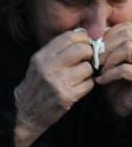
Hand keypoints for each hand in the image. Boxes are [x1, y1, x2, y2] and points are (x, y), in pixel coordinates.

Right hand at [13, 30, 94, 146]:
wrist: (26, 112)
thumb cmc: (38, 84)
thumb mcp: (41, 62)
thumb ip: (59, 49)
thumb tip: (84, 34)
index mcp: (42, 57)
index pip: (69, 37)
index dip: (83, 38)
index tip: (87, 43)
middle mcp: (48, 68)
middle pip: (83, 50)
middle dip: (90, 53)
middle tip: (87, 59)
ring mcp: (58, 83)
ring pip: (88, 67)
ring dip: (89, 72)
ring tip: (80, 76)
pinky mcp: (67, 97)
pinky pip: (89, 84)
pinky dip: (88, 85)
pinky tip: (79, 86)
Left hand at [95, 22, 131, 116]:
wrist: (117, 108)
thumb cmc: (110, 84)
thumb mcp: (105, 62)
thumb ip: (103, 48)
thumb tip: (90, 34)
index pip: (126, 27)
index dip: (108, 35)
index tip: (95, 49)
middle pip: (128, 34)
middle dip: (107, 46)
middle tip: (95, 60)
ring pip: (129, 48)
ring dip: (109, 59)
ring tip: (100, 70)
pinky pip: (126, 69)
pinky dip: (111, 74)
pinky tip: (102, 81)